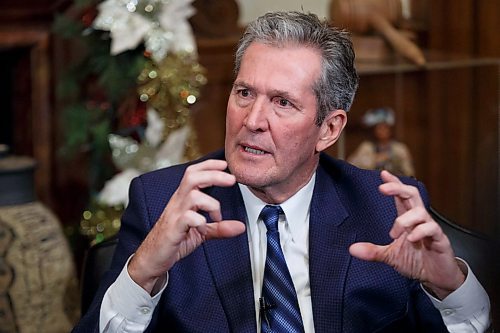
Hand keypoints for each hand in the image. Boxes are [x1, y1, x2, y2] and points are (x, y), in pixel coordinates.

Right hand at [128, 159, 245, 293]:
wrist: (152, 258)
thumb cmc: (174, 241)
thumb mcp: (201, 233)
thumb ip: (219, 228)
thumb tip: (241, 227)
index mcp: (183, 199)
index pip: (193, 173)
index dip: (208, 165)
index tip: (225, 164)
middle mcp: (177, 203)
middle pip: (192, 178)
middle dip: (214, 175)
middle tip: (231, 180)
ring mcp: (174, 215)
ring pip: (192, 196)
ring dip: (211, 203)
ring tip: (217, 216)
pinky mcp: (172, 230)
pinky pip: (186, 218)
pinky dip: (199, 221)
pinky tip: (203, 229)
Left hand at [349, 170, 464, 298]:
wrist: (437, 279)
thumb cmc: (416, 261)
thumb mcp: (390, 256)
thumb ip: (373, 251)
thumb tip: (352, 249)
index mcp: (408, 220)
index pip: (401, 197)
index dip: (394, 184)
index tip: (383, 174)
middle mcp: (419, 220)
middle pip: (412, 195)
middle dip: (398, 188)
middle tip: (383, 188)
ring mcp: (430, 229)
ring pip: (420, 212)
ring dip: (405, 220)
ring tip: (395, 233)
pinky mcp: (440, 240)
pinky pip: (432, 229)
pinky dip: (420, 231)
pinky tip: (411, 239)